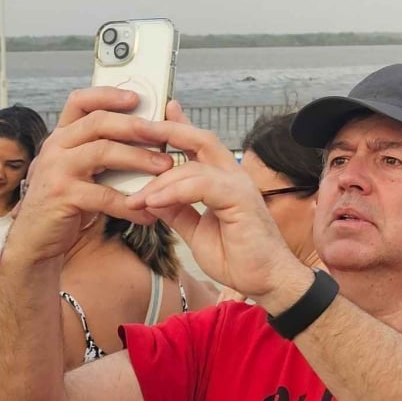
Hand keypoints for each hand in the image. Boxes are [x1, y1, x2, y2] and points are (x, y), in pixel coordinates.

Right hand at [8, 87, 174, 262]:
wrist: (35, 238)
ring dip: (139, 158)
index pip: (81, 101)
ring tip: (166, 167)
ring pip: (103, 152)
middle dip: (136, 125)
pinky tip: (150, 213)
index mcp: (62, 136)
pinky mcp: (62, 195)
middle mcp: (56, 146)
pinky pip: (104, 195)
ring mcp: (56, 169)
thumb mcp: (79, 170)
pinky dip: (131, 204)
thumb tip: (148, 138)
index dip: (109, 95)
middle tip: (164, 133)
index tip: (137, 97)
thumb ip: (102, 152)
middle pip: (98, 122)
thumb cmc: (65, 202)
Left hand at [126, 108, 310, 308]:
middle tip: (135, 127)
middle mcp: (234, 176)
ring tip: (135, 197)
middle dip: (166, 130)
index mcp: (225, 180)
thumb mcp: (196, 231)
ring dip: (159, 180)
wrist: (267, 282)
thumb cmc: (238, 258)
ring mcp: (239, 185)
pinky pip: (201, 186)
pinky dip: (174, 192)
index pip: (199, 145)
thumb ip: (177, 211)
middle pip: (199, 139)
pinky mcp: (241, 199)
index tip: (150, 118)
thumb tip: (150, 197)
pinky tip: (153, 202)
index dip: (177, 127)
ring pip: (193, 165)